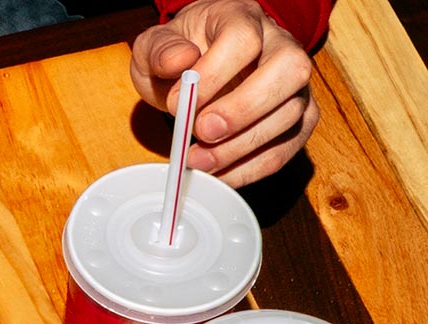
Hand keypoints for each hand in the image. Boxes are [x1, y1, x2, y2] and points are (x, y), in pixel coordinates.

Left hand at [131, 0, 317, 186]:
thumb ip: (159, 50)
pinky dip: (253, 168)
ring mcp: (293, 83)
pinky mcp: (297, 116)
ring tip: (200, 161)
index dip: (213, 75)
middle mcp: (280, 45)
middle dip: (244, 109)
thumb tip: (178, 62)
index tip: (179, 104)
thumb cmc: (179, 56)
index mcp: (243, 19)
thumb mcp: (155, 45)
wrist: (196, 66)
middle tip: (202, 132)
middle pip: (289, 70)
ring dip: (243, 146)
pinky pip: (288, 146)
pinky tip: (219, 175)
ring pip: (292, 112)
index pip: (244, 39)